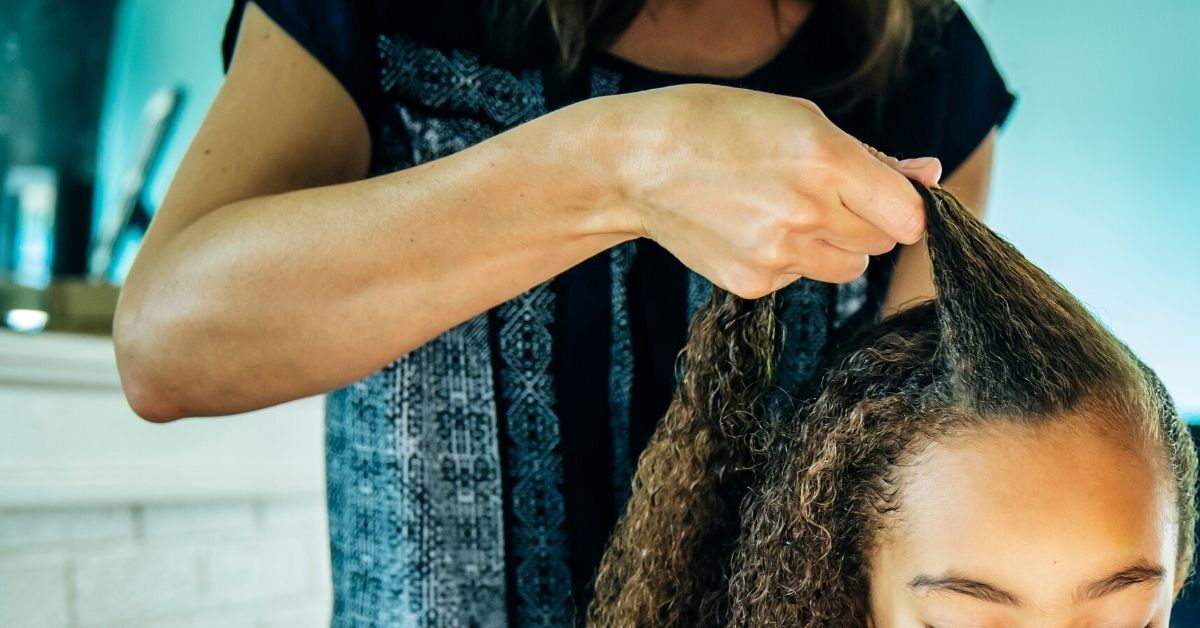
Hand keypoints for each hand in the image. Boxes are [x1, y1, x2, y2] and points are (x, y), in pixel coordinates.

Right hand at [593, 84, 940, 298]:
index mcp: (825, 159)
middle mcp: (806, 212)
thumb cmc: (720, 126)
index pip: (908, 215)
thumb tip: (929, 177)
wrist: (637, 164)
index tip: (886, 200)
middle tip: (821, 192)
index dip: (904, 208)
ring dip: (832, 244)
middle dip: (865, 220)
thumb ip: (871, 158)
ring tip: (784, 210)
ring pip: (847, 268)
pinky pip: (801, 277)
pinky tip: (750, 227)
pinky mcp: (752, 283)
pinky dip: (789, 258)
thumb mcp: (798, 119)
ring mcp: (777, 254)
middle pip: (879, 242)